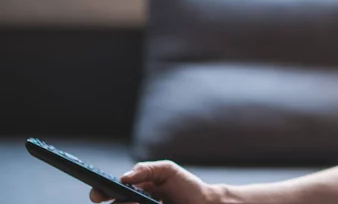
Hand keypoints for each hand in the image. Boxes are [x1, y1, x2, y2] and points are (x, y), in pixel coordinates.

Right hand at [89, 160, 210, 203]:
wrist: (206, 203)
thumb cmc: (186, 186)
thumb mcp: (167, 171)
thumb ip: (145, 169)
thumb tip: (123, 177)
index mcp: (134, 191)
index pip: (109, 194)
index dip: (99, 193)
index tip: (98, 194)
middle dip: (113, 203)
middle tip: (123, 200)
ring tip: (140, 203)